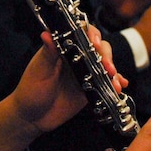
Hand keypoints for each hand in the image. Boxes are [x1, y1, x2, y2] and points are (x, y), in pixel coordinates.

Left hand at [0, 26, 125, 150]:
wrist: (31, 118)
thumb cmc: (30, 90)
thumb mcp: (38, 71)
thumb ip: (47, 53)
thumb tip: (47, 33)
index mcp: (62, 48)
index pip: (81, 32)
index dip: (91, 34)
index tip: (95, 43)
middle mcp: (76, 57)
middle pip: (98, 47)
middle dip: (106, 54)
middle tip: (108, 67)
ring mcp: (85, 73)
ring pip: (104, 64)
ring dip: (113, 70)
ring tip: (115, 80)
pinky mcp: (90, 89)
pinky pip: (106, 83)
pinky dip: (115, 83)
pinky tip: (120, 87)